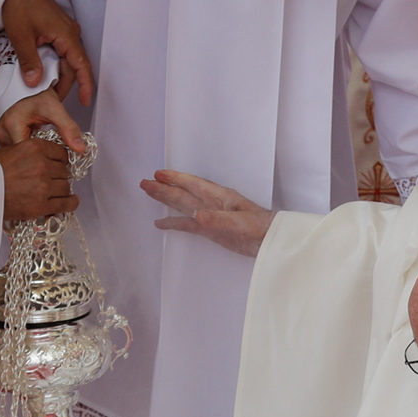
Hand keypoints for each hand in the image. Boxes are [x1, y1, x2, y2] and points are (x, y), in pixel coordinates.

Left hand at [0, 0, 94, 106]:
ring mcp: (65, 31)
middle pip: (73, 66)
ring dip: (59, 75)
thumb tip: (35, 83)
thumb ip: (29, 61)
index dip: (85, 85)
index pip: (82, 65)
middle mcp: (70, 33)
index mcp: (66, 35)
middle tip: (51, 99)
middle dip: (65, 84)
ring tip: (47, 89)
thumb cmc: (18, 4)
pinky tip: (45, 72)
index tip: (85, 101)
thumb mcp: (21, 36)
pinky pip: (62, 51)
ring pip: (67, 59)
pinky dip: (55, 64)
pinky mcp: (58, 29)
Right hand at [0, 87, 85, 153]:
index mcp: (12, 125)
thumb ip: (69, 128)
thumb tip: (80, 148)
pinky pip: (15, 152)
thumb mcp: (56, 110)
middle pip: (22, 157)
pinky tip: (33, 147)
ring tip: (41, 148)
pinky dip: (26, 152)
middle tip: (48, 151)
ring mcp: (0, 136)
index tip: (53, 156)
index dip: (42, 158)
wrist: (31, 89)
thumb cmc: (39, 96)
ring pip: (18, 156)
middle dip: (37, 157)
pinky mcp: (2, 138)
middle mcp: (2, 131)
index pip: (28, 154)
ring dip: (31, 156)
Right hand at [0, 137, 75, 221]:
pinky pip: (65, 204)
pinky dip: (71, 203)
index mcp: (35, 147)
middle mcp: (42, 165)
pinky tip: (72, 201)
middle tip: (53, 180)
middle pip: (64, 171)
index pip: (61, 153)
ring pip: (65, 187)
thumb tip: (46, 157)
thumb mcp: (11, 150)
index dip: (60, 160)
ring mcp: (44, 186)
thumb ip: (31, 152)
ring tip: (58, 192)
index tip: (59, 165)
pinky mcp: (42, 205)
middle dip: (60, 176)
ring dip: (63, 190)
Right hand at [141, 169, 274, 257]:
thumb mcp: (242, 223)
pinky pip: (188, 225)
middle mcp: (212, 204)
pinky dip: (174, 224)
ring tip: (149, 193)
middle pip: (184, 194)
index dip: (177, 179)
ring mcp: (210, 217)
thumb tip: (196, 215)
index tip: (159, 175)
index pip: (194, 185)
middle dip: (165, 188)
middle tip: (145, 183)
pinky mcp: (211, 231)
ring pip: (183, 206)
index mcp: (220, 197)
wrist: (272, 241)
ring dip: (167, 200)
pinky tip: (162, 223)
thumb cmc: (262, 228)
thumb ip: (219, 220)